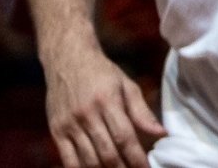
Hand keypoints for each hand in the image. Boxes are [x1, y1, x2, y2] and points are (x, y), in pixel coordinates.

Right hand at [45, 44, 164, 167]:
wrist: (67, 60)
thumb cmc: (102, 73)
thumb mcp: (126, 86)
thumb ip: (142, 112)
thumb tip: (161, 133)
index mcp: (108, 102)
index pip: (124, 137)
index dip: (136, 157)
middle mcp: (87, 114)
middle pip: (106, 152)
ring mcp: (69, 124)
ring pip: (87, 159)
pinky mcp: (56, 131)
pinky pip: (67, 159)